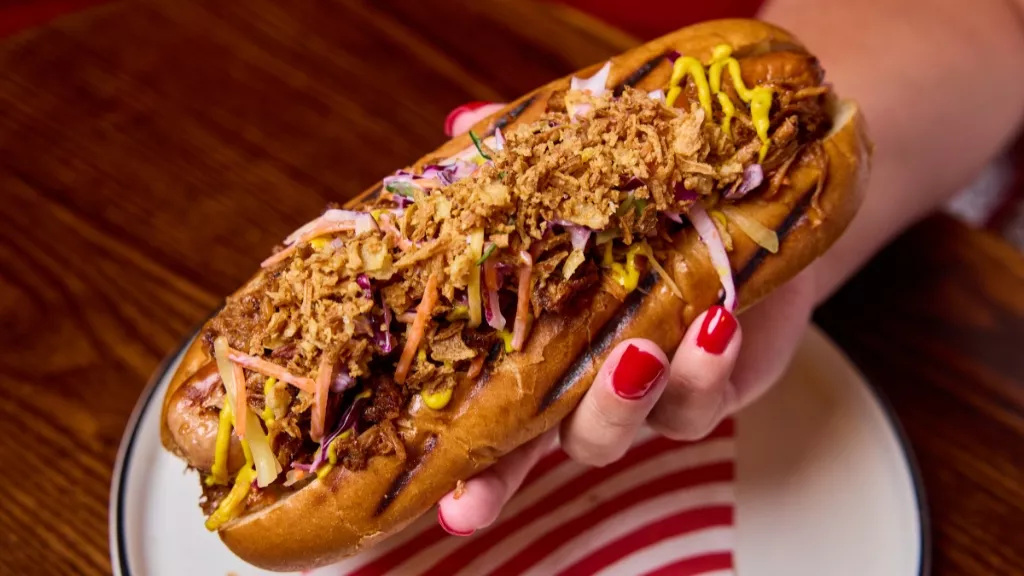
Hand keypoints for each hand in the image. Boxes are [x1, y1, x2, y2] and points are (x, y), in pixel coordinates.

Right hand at [435, 103, 818, 535]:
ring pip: (620, 429)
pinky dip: (705, 364)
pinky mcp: (716, 382)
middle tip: (502, 460)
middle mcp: (584, 382)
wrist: (748, 201)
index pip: (488, 419)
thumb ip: (523, 157)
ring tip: (634, 349)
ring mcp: (650, 390)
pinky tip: (712, 322)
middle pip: (543, 443)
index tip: (445, 506)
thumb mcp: (580, 174)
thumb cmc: (648, 201)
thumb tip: (464, 128)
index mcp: (537, 347)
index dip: (467, 469)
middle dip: (516, 470)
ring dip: (620, 397)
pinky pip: (704, 397)